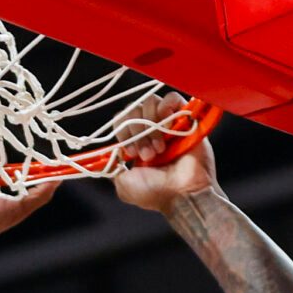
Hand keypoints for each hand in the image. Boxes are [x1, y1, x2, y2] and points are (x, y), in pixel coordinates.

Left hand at [112, 90, 216, 212]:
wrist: (183, 195)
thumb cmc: (157, 194)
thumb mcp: (124, 186)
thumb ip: (112, 168)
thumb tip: (107, 156)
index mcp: (137, 142)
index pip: (121, 120)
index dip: (123, 132)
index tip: (131, 153)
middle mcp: (152, 130)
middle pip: (133, 109)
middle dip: (136, 132)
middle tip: (147, 155)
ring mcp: (168, 123)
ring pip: (149, 102)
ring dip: (151, 125)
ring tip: (160, 148)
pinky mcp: (185, 118)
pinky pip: (172, 98)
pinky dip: (166, 108)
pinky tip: (168, 128)